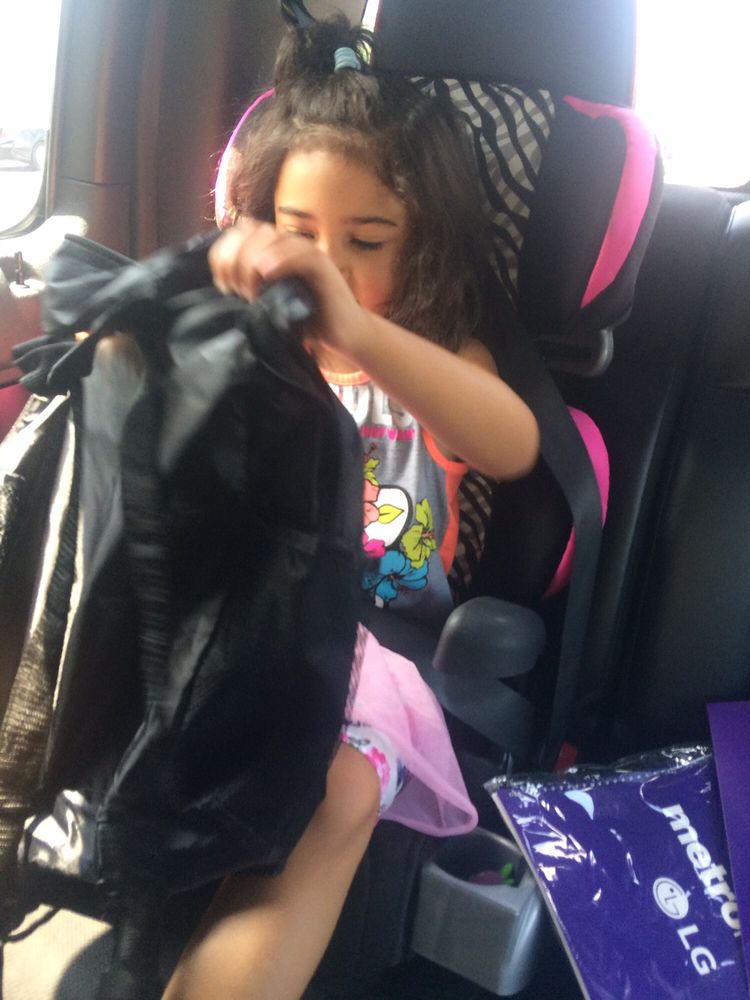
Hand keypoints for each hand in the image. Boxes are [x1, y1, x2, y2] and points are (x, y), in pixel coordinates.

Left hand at [208, 220, 373, 365]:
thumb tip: (219, 285)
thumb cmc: (305, 321)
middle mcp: (288, 245)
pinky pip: (300, 252)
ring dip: (253, 262)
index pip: (239, 233)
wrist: (343, 335)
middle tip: (234, 290)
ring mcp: (306, 253)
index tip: (222, 285)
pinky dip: (280, 259)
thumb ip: (248, 289)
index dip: (224, 254)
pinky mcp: (323, 266)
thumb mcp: (268, 304)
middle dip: (235, 259)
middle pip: (251, 232)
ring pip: (272, 238)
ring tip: (251, 291)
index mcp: (273, 251)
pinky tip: (266, 274)